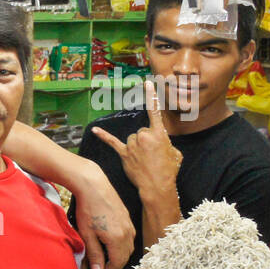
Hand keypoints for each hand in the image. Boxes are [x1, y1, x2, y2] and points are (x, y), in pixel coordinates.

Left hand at [69, 162, 135, 268]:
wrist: (94, 186)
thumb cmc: (88, 210)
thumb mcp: (87, 235)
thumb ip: (94, 254)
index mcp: (117, 240)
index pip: (116, 264)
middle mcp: (128, 234)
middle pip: (124, 258)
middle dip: (114, 268)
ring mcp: (130, 226)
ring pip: (127, 249)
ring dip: (118, 258)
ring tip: (106, 263)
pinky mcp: (128, 220)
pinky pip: (128, 239)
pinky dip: (121, 247)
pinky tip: (111, 248)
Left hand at [92, 83, 182, 202]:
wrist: (157, 185)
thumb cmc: (169, 169)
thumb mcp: (175, 152)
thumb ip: (165, 142)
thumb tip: (158, 144)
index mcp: (158, 133)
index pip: (155, 111)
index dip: (151, 96)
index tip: (147, 83)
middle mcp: (143, 135)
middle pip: (141, 131)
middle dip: (146, 141)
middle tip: (152, 155)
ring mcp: (132, 144)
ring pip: (131, 139)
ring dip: (136, 147)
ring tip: (143, 160)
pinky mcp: (123, 153)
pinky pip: (112, 142)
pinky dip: (103, 136)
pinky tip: (94, 130)